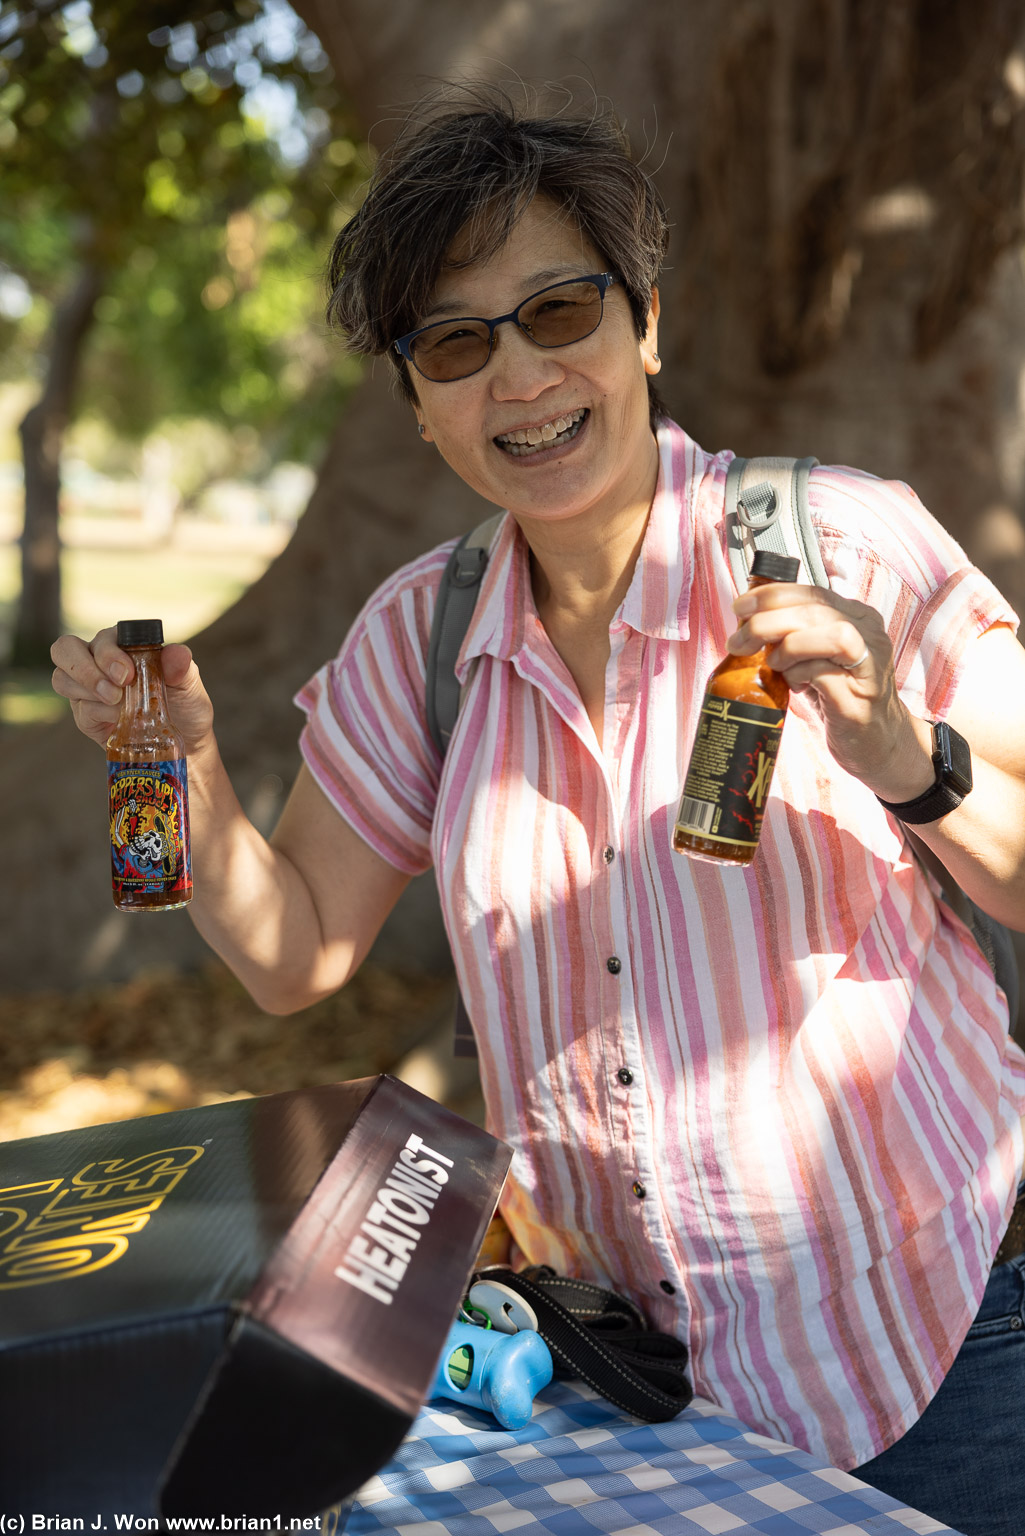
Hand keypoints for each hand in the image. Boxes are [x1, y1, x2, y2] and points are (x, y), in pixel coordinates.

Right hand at [50, 628, 214, 757]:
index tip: (128, 674)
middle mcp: (99, 661)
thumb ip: (181, 667)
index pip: (102, 637)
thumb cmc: (185, 706)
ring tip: (119, 705)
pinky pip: (80, 710)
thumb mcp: (189, 685)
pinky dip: (99, 713)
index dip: (108, 653)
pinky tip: (119, 719)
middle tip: (115, 689)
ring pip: (63, 679)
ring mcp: (88, 688)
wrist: (186, 743)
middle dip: (85, 668)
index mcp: (123, 645)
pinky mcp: (87, 716)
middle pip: (65, 649)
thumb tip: (177, 653)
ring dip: (88, 690)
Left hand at [728, 583, 933, 800]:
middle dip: (767, 621)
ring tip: (772, 665)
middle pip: (816, 610)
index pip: (812, 592)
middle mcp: (869, 635)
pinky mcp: (861, 697)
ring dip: (789, 646)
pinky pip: (827, 673)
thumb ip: (793, 636)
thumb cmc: (839, 698)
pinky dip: (799, 674)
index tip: (740, 607)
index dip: (771, 595)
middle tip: (739, 641)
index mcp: (857, 617)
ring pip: (832, 635)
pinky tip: (792, 685)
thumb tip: (746, 620)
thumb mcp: (815, 658)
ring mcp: (870, 665)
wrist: (878, 743)